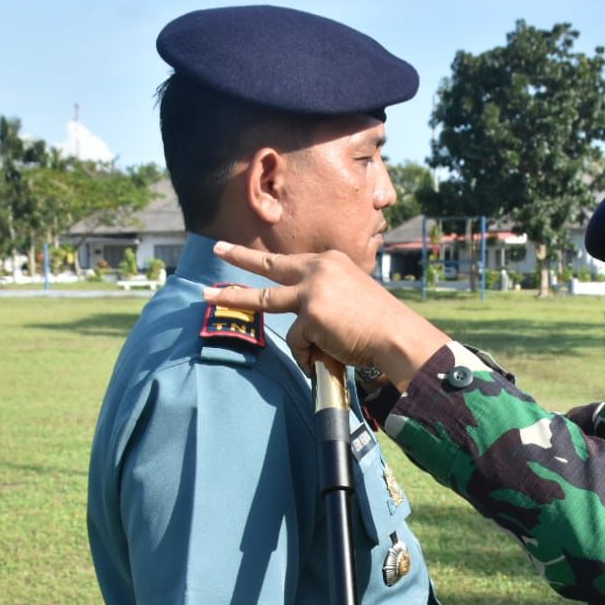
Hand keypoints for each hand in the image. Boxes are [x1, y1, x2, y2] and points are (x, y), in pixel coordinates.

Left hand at [203, 243, 446, 389]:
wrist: (398, 337)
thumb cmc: (379, 325)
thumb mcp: (352, 298)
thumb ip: (325, 298)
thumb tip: (302, 322)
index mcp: (330, 262)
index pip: (290, 261)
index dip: (268, 262)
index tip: (247, 253)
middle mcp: (319, 268)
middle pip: (269, 265)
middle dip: (239, 258)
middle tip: (216, 249)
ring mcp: (312, 289)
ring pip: (264, 299)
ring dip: (234, 298)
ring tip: (205, 297)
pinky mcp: (310, 313)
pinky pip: (298, 342)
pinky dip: (309, 354)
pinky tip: (329, 355)